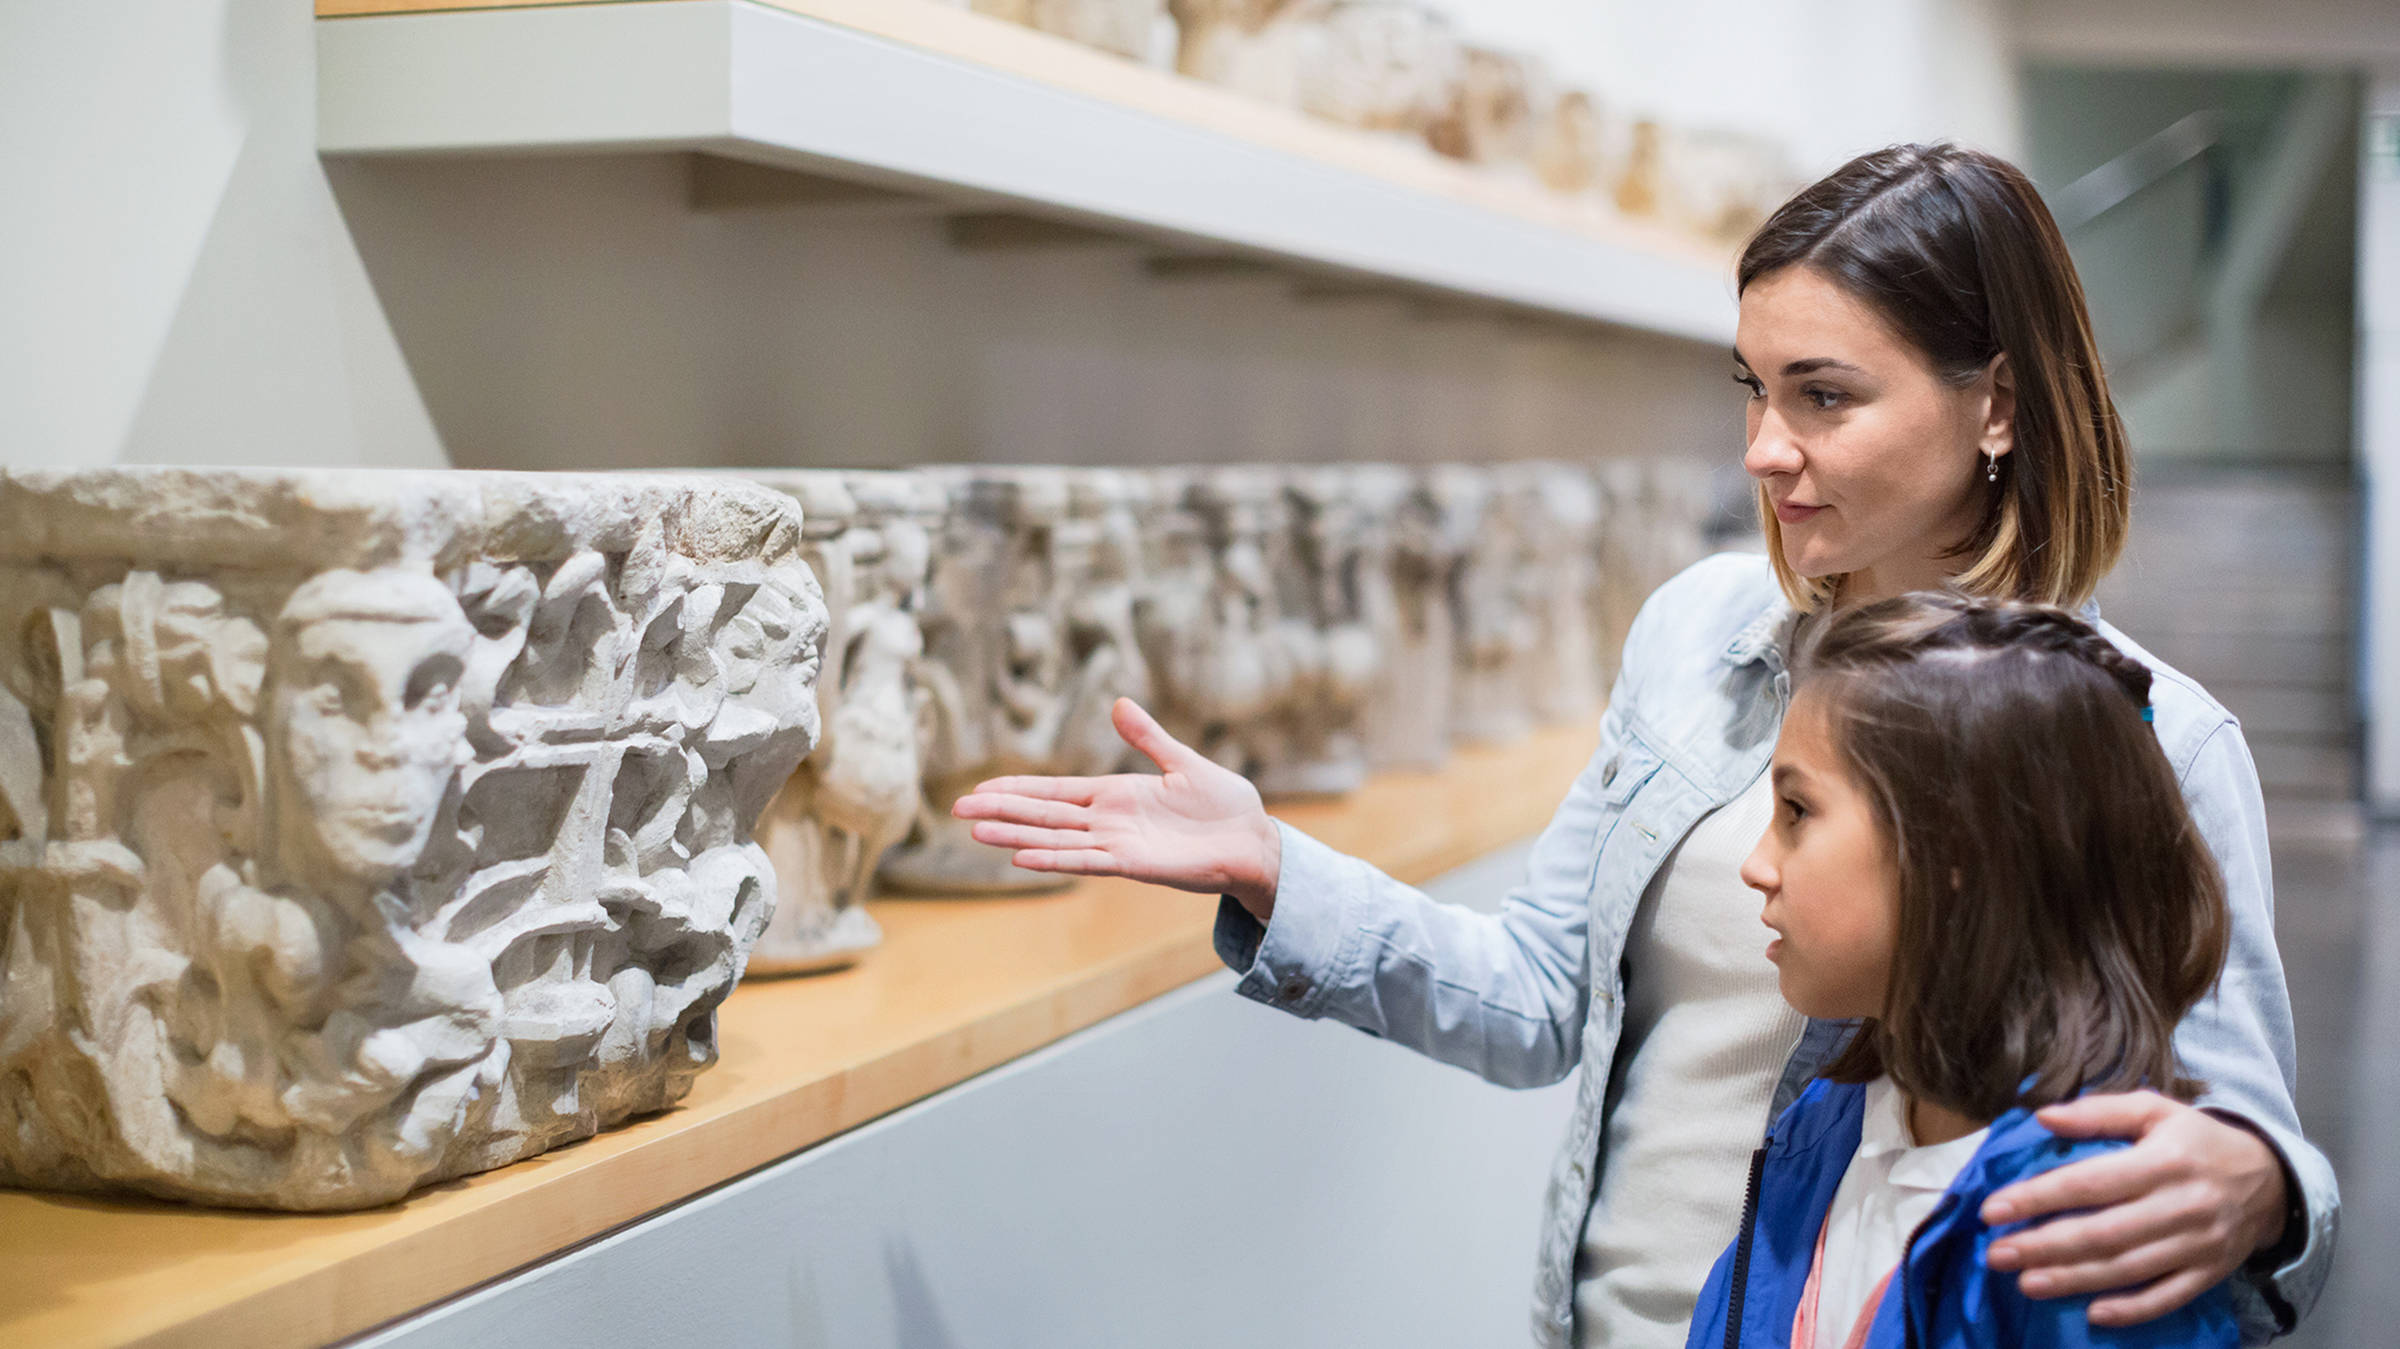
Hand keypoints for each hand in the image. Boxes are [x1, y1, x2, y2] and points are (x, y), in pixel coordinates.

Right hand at [950, 698, 1283, 918]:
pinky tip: (1023, 856)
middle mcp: (1108, 822)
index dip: (1018, 788)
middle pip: (1044, 814)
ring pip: (1055, 839)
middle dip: (1002, 810)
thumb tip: (1118, 703)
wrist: (1255, 841)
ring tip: (978, 831)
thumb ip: (1148, 737)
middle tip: (958, 809)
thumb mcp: (1183, 761)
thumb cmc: (1225, 806)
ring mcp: (1118, 845)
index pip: (1055, 791)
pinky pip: (1087, 861)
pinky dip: (1055, 858)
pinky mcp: (1135, 865)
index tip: (982, 788)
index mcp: (1115, 796)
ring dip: (1017, 835)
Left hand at [1980, 1091, 2288, 1326]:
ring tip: (2026, 1282)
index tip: (1994, 1209)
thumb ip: (2099, 1112)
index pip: (2091, 1182)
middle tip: (1996, 1254)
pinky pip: (2169, 1297)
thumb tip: (2043, 1116)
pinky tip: (2093, 1313)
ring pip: (2129, 1269)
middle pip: (2104, 1232)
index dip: (2040, 1197)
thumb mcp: (2155, 1110)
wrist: (2272, 1178)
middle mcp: (2181, 1206)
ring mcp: (2198, 1245)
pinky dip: (2132, 1310)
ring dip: (2074, 1280)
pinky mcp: (2210, 1273)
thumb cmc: (2197, 1140)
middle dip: (2044, 1246)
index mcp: (2163, 1161)